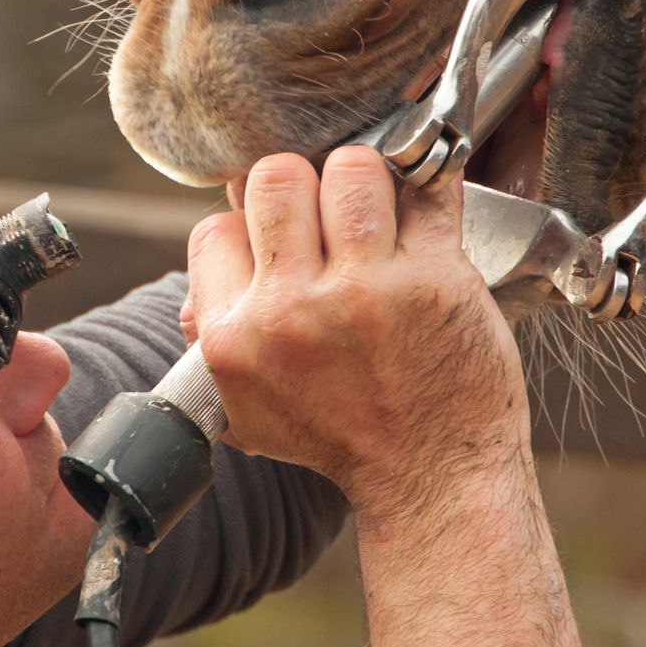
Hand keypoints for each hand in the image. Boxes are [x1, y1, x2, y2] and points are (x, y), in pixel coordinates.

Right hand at [182, 146, 527, 518]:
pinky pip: (426, 192)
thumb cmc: (344, 437)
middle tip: (327, 213)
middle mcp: (291, 311)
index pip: (216, 228)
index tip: (282, 242)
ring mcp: (365, 290)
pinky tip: (424, 202)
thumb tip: (214, 253)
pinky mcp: (433, 277)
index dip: (249, 227)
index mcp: (233, 339)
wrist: (432, 478)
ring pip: (349, 168)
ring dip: (364, 179)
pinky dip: (428, 186)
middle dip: (302, 185)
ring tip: (376, 209)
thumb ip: (212, 334)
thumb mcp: (247, 408)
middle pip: (276, 178)